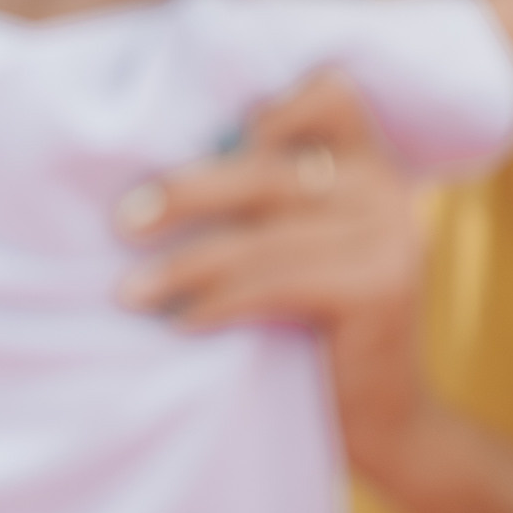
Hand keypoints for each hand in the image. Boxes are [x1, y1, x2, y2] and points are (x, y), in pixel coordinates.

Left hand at [113, 69, 432, 477]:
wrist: (385, 419)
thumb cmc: (312, 321)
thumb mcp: (290, 241)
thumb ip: (259, 190)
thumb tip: (148, 156)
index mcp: (365, 161)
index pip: (329, 94)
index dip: (272, 103)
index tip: (207, 134)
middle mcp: (385, 188)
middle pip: (267, 169)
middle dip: (184, 193)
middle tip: (122, 223)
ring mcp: (390, 238)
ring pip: (261, 236)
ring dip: (183, 266)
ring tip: (131, 293)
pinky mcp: (379, 290)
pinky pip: (275, 284)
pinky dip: (218, 302)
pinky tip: (182, 323)